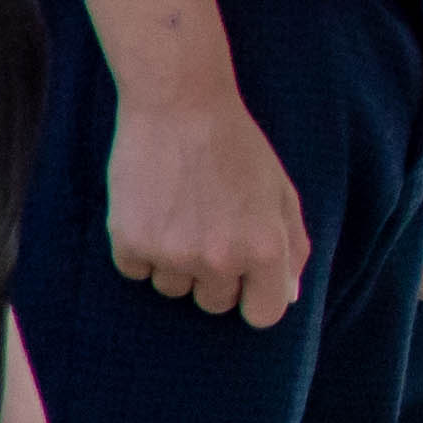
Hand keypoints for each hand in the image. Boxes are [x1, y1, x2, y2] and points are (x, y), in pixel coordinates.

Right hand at [110, 89, 305, 328]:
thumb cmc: (238, 148)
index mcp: (265, 248)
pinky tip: (153, 211)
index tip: (246, 281)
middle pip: (215, 304)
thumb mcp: (281, 193)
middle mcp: (220, 259)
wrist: (180, 107)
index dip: (254, 298)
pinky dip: (141, 250)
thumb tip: (287, 297)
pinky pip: (136, 272)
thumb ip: (292, 247)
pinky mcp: (130, 244)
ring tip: (182, 213)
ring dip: (176, 263)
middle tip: (211, 229)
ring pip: (173, 289)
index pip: (263, 315)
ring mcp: (172, 255)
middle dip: (215, 277)